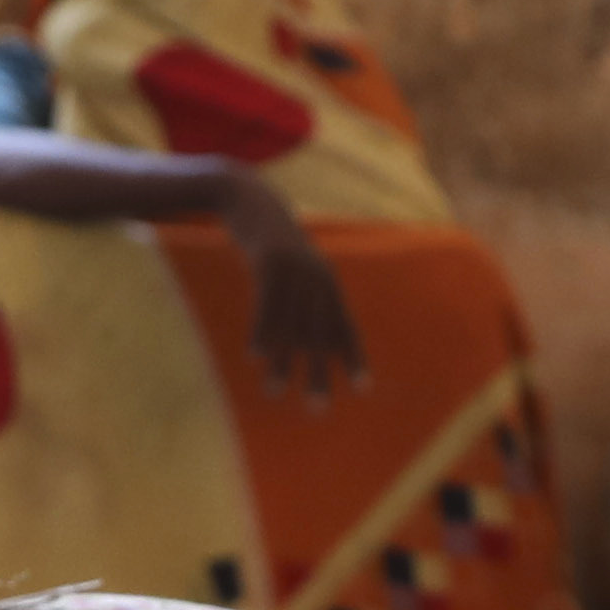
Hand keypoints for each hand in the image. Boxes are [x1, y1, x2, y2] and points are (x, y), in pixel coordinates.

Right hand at [222, 184, 367, 403]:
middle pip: (320, 334)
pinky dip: (262, 332)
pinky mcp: (270, 261)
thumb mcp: (292, 270)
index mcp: (327, 283)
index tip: (362, 389)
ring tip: (274, 393)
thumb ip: (304, 300)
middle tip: (317, 409)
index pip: (345, 326)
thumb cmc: (269, 244)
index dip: (354, 357)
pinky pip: (267, 305)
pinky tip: (255, 357)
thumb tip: (308, 339)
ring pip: (291, 325)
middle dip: (319, 373)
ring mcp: (295, 269)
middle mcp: (317, 278)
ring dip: (282, 362)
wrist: (248, 200)